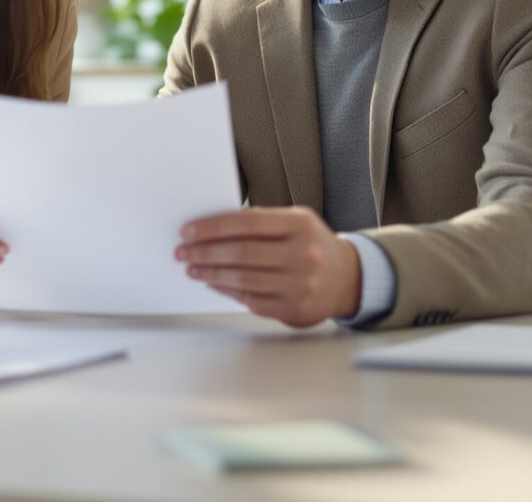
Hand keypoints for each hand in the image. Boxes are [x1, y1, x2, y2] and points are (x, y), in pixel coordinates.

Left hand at [175, 206, 361, 326]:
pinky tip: (214, 282)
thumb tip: (213, 228)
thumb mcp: (296, 222)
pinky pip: (251, 300)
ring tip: (192, 268)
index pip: (247, 223)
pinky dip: (227, 291)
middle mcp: (303, 255)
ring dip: (210, 274)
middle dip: (205, 252)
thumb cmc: (312, 245)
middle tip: (183, 251)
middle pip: (242, 253)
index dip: (213, 227)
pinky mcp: (294, 309)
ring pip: (243, 279)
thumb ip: (261, 222)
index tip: (188, 231)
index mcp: (301, 225)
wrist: (347, 278)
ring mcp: (300, 285)